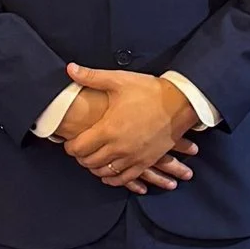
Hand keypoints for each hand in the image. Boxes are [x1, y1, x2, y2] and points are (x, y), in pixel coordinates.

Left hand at [60, 65, 200, 183]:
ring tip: (92, 160)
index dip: (69, 146)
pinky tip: (109, 175)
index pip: (78, 147)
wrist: (180, 103)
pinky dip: (113, 179)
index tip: (69, 141)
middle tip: (79, 149)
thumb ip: (91, 77)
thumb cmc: (149, 91)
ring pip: (105, 172)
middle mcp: (118, 147)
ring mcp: (133, 157)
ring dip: (95, 168)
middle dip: (80, 157)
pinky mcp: (146, 161)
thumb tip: (70, 68)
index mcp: (108, 129)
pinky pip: (125, 179)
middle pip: (89, 162)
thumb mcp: (119, 80)